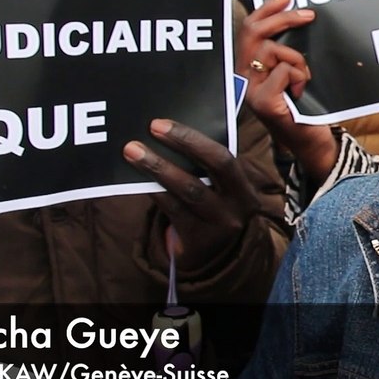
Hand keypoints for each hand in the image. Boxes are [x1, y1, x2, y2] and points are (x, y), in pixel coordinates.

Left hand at [123, 119, 273, 268]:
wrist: (216, 255)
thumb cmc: (212, 207)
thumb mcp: (220, 188)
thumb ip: (207, 164)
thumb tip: (170, 131)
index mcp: (245, 185)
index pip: (224, 155)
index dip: (195, 138)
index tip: (163, 122)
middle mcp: (239, 204)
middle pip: (216, 166)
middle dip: (184, 142)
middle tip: (153, 127)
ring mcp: (220, 223)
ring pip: (189, 189)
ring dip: (159, 166)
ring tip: (132, 151)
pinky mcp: (199, 238)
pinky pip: (173, 208)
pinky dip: (155, 189)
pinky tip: (138, 177)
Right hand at [240, 0, 337, 182]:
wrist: (310, 140)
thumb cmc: (303, 105)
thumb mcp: (293, 72)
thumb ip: (285, 50)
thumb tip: (294, 15)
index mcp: (248, 68)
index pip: (248, 30)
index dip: (265, 9)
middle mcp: (244, 78)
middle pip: (255, 33)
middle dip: (283, 19)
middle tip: (307, 15)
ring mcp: (251, 91)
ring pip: (274, 51)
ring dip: (298, 60)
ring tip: (304, 78)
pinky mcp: (263, 102)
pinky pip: (284, 71)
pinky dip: (299, 77)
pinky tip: (300, 92)